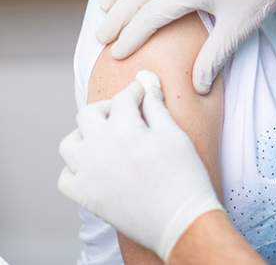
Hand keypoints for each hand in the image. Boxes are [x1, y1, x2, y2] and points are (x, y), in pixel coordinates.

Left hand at [58, 71, 223, 262]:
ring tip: (105, 138)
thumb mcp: (175, 134)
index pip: (123, 98)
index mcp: (124, 129)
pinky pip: (66, 176)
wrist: (181, 219)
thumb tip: (147, 81)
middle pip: (88, 114)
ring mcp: (88, 173)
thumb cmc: (184, 176)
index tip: (143, 92)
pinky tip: (96, 166)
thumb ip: (156, 106)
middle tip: (125, 113)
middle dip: (107, 108)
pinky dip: (76, 168)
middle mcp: (99, 148)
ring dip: (85, 135)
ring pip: (69, 143)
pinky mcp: (85, 196)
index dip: (136, 91)